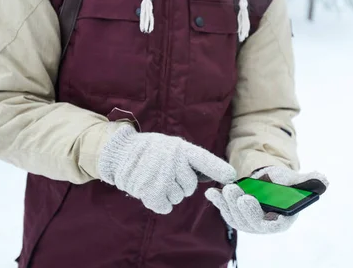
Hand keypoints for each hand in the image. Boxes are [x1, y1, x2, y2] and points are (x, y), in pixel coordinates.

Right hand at [98, 124, 235, 214]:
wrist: (121, 152)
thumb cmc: (151, 150)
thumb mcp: (172, 146)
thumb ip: (190, 160)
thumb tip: (219, 176)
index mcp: (181, 149)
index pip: (204, 160)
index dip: (218, 169)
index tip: (231, 178)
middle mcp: (173, 161)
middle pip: (190, 187)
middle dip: (181, 185)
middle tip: (166, 174)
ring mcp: (162, 177)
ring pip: (177, 198)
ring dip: (168, 193)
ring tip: (156, 179)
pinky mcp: (150, 192)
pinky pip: (165, 207)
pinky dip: (159, 203)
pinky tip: (152, 191)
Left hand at [205, 166, 327, 233]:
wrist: (268, 181)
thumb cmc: (282, 182)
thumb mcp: (294, 180)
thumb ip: (308, 181)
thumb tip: (324, 179)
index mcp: (282, 221)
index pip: (270, 224)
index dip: (257, 214)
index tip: (247, 198)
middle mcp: (264, 226)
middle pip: (250, 222)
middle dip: (239, 206)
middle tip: (233, 190)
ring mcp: (249, 223)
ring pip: (236, 217)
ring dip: (228, 203)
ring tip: (225, 188)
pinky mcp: (236, 216)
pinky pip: (226, 212)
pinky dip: (218, 203)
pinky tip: (212, 192)